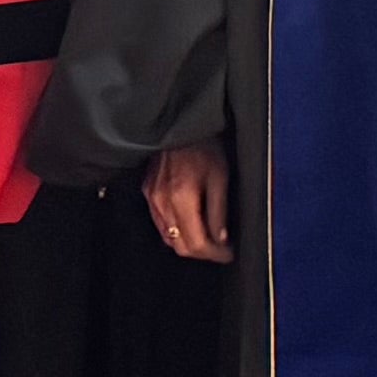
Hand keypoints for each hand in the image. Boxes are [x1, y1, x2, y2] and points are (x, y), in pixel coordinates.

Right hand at [145, 139, 231, 262]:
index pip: (196, 244)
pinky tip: (189, 222)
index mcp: (181, 199)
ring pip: (168, 237)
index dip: (215, 254)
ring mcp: (152, 197)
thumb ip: (219, 211)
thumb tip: (221, 239)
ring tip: (208, 236)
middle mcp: (162, 202)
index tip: (228, 253)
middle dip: (203, 252)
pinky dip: (175, 230)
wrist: (181, 122)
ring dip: (189, 242)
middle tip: (221, 249)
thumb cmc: (203, 144)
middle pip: (180, 246)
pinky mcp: (148, 191)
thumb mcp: (220, 177)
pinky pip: (160, 222)